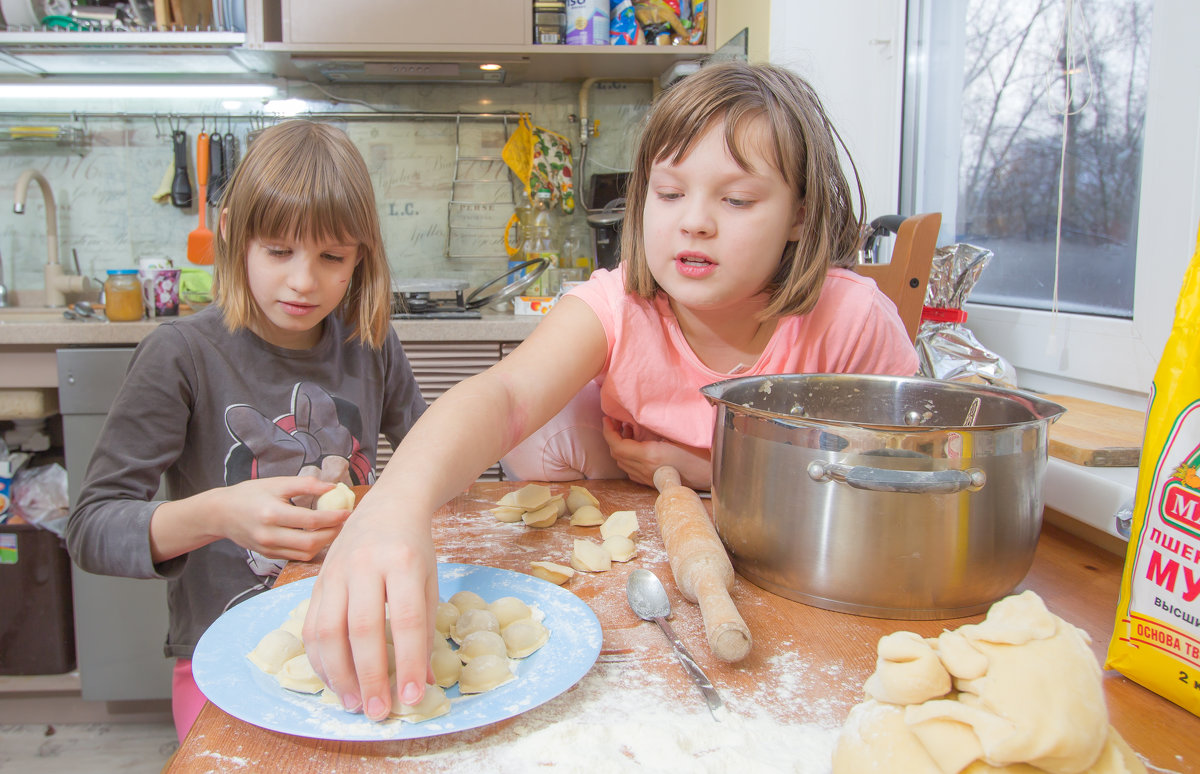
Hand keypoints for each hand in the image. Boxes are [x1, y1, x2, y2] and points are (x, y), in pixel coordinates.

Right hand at [211, 476, 349, 560]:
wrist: (221, 513)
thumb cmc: (250, 494)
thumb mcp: (276, 483)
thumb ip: (305, 484)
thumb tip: (333, 487)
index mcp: (272, 513)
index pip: (311, 520)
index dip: (333, 517)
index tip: (348, 511)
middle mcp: (269, 534)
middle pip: (311, 542)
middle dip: (333, 533)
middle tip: (344, 523)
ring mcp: (268, 548)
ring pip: (305, 553)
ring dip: (325, 543)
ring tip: (334, 528)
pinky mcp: (268, 555)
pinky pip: (296, 556)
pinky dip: (312, 548)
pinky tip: (320, 536)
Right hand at [304, 494, 437, 721]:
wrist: (388, 506)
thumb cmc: (414, 548)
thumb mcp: (430, 581)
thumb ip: (425, 630)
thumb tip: (422, 681)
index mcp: (402, 562)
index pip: (406, 619)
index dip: (409, 662)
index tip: (414, 696)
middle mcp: (364, 565)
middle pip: (362, 629)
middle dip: (370, 676)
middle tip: (377, 711)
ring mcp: (335, 572)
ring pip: (328, 630)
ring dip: (339, 674)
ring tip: (354, 703)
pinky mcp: (316, 581)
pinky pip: (310, 626)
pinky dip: (320, 659)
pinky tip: (334, 680)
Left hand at [601, 417, 712, 489]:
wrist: (709, 475)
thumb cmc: (697, 453)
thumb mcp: (674, 434)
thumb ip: (652, 429)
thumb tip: (637, 419)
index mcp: (648, 455)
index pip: (617, 445)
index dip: (608, 431)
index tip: (607, 419)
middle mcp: (644, 469)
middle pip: (616, 454)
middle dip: (612, 437)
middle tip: (615, 421)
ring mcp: (646, 478)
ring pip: (622, 463)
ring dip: (620, 446)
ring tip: (627, 430)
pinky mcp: (651, 482)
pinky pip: (631, 470)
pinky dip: (628, 456)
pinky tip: (636, 447)